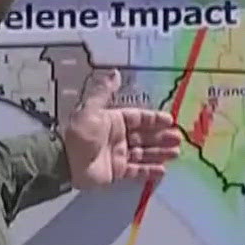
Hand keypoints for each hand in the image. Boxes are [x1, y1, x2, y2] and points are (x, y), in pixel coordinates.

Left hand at [60, 68, 183, 188]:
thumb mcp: (91, 109)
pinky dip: (150, 170)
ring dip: (160, 152)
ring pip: (144, 153)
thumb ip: (105, 92)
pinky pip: (137, 170)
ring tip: (176, 153)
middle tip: (178, 138)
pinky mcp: (117, 172)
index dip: (154, 119)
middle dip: (162, 137)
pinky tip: (164, 170)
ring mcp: (118, 155)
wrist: (65, 162)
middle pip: (145, 136)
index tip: (170, 120)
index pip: (138, 118)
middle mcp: (118, 137)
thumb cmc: (80, 134)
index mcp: (113, 121)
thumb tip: (115, 72)